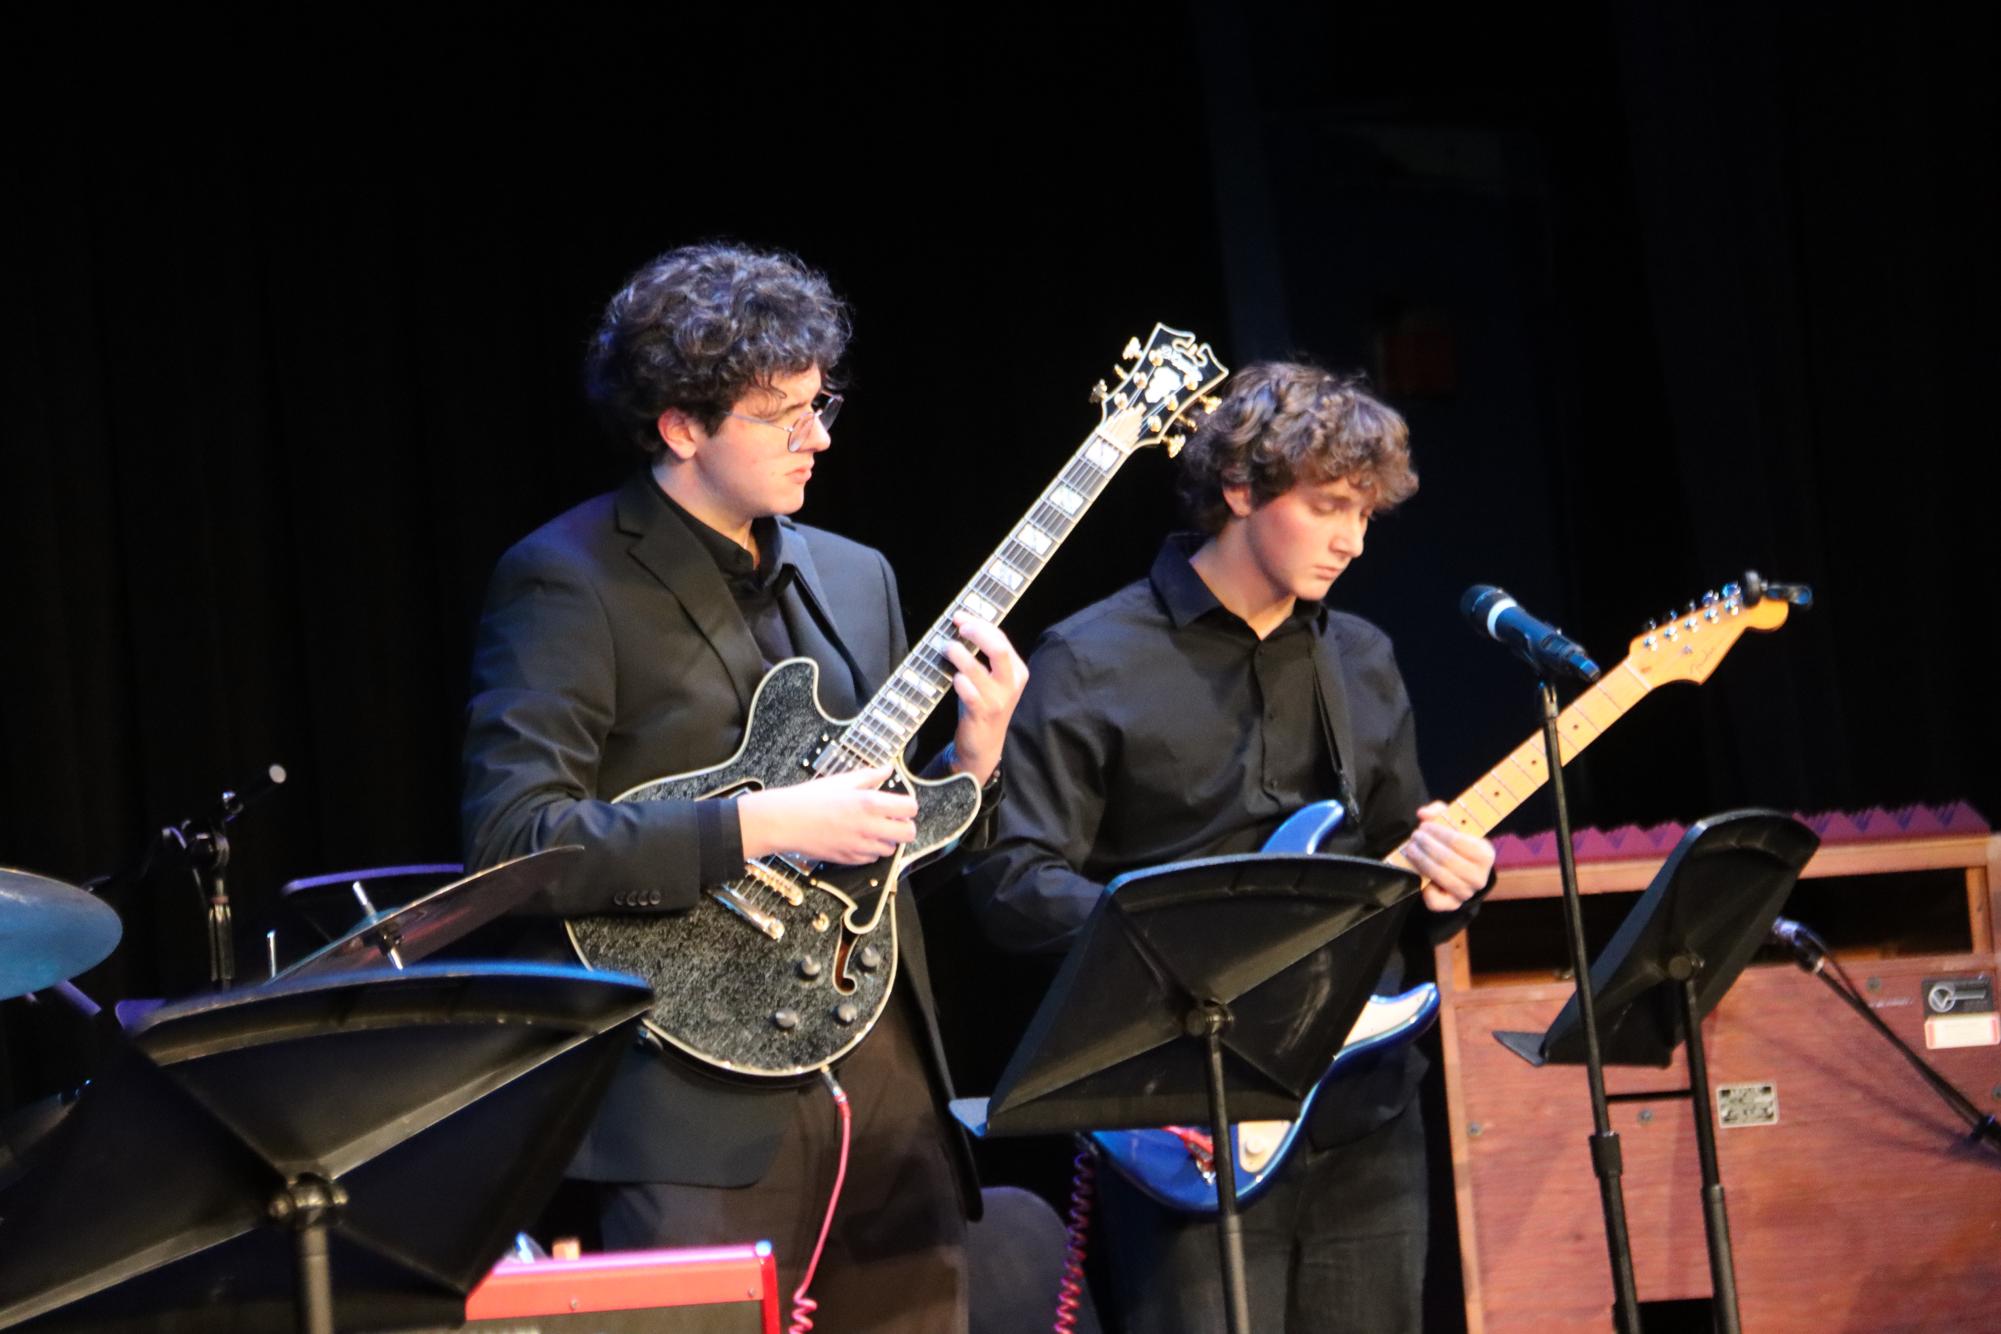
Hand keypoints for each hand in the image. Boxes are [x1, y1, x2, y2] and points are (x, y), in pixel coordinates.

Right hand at [736, 766, 917, 864]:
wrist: (784, 822)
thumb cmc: (809, 799)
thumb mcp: (841, 781)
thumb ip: (869, 776)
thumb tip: (887, 769)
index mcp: (869, 803)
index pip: (910, 809)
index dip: (907, 805)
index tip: (899, 803)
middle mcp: (869, 826)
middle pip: (908, 833)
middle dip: (904, 825)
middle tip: (893, 819)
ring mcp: (859, 846)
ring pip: (891, 849)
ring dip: (887, 839)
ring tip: (873, 828)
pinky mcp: (849, 859)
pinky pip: (872, 858)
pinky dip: (870, 850)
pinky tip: (858, 838)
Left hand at [944, 614, 1027, 785]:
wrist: (984, 746)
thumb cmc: (983, 705)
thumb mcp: (992, 680)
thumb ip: (985, 655)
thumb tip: (963, 624)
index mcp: (1017, 671)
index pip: (1001, 639)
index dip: (980, 623)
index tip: (960, 617)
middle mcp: (1011, 683)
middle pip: (998, 649)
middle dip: (976, 632)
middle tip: (958, 626)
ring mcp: (998, 699)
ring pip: (978, 669)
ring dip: (959, 654)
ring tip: (946, 647)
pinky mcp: (982, 713)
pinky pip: (969, 691)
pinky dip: (959, 680)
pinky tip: (954, 677)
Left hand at [1405, 801, 1496, 912]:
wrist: (1460, 869)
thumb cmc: (1455, 842)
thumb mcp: (1452, 822)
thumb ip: (1439, 812)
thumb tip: (1423, 813)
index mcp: (1485, 854)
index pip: (1459, 842)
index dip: (1438, 832)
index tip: (1424, 826)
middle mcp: (1479, 877)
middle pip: (1447, 859)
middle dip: (1427, 845)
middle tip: (1415, 836)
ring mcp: (1466, 893)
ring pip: (1440, 876)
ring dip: (1421, 860)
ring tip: (1411, 848)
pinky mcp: (1451, 905)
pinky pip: (1435, 900)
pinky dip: (1424, 887)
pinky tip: (1420, 873)